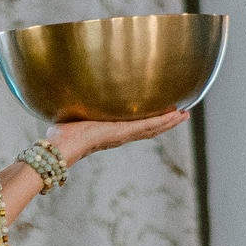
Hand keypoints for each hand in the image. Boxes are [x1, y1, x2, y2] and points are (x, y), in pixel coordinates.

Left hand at [52, 110, 188, 163]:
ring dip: (170, 122)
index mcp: (110, 132)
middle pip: (150, 129)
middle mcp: (120, 136)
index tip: (161, 116)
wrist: (60, 148)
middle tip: (182, 115)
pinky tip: (176, 115)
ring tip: (185, 115)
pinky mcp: (124, 132)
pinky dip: (164, 121)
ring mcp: (124, 135)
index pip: (135, 127)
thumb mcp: (70, 118)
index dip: (150, 122)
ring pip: (154, 128)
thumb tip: (63, 97)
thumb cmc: (59, 138)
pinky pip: (149, 125)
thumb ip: (72, 111)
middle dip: (166, 123)